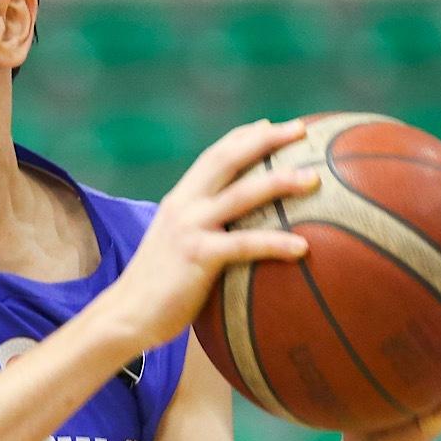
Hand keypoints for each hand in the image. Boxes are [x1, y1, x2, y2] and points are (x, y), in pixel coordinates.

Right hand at [96, 118, 316, 351]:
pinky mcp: (197, 255)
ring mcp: (189, 228)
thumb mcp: (176, 248)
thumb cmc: (158, 290)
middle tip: (301, 130)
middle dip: (265, 140)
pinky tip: (303, 248)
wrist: (126, 315)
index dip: (243, 136)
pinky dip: (275, 243)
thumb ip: (201, 233)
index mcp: (179, 200)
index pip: (213, 156)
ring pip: (241, 194)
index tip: (272, 125)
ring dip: (280, 182)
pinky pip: (244, 244)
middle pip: (227, 159)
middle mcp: (184, 206)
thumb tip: (237, 236)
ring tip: (314, 179)